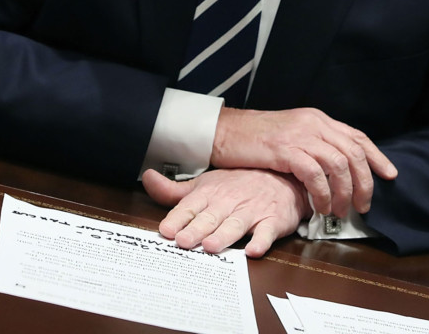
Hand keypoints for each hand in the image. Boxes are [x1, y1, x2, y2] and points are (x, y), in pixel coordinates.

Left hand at [141, 168, 308, 257]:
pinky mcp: (273, 220)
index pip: (190, 206)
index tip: (166, 230)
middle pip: (210, 217)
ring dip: (223, 235)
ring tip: (210, 246)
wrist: (281, 178)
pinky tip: (253, 250)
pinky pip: (267, 231)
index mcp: (210, 193)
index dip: (177, 218)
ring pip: (235, 224)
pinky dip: (261, 241)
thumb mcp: (205, 184)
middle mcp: (229, 201)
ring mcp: (252, 211)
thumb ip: (174, 190)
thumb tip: (147, 178)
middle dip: (196, 229)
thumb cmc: (239, 184)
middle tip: (183, 241)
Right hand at [211, 107, 396, 218]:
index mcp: (318, 119)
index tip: (390, 175)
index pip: (357, 137)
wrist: (225, 131)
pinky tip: (320, 207)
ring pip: (338, 165)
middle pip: (354, 153)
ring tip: (339, 211)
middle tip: (363, 205)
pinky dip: (322, 193)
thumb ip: (314, 145)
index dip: (377, 157)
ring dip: (344, 193)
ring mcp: (300, 135)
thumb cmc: (256, 138)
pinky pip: (315, 174)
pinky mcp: (286, 150)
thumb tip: (336, 169)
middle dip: (364, 183)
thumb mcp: (292, 134)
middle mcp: (314, 124)